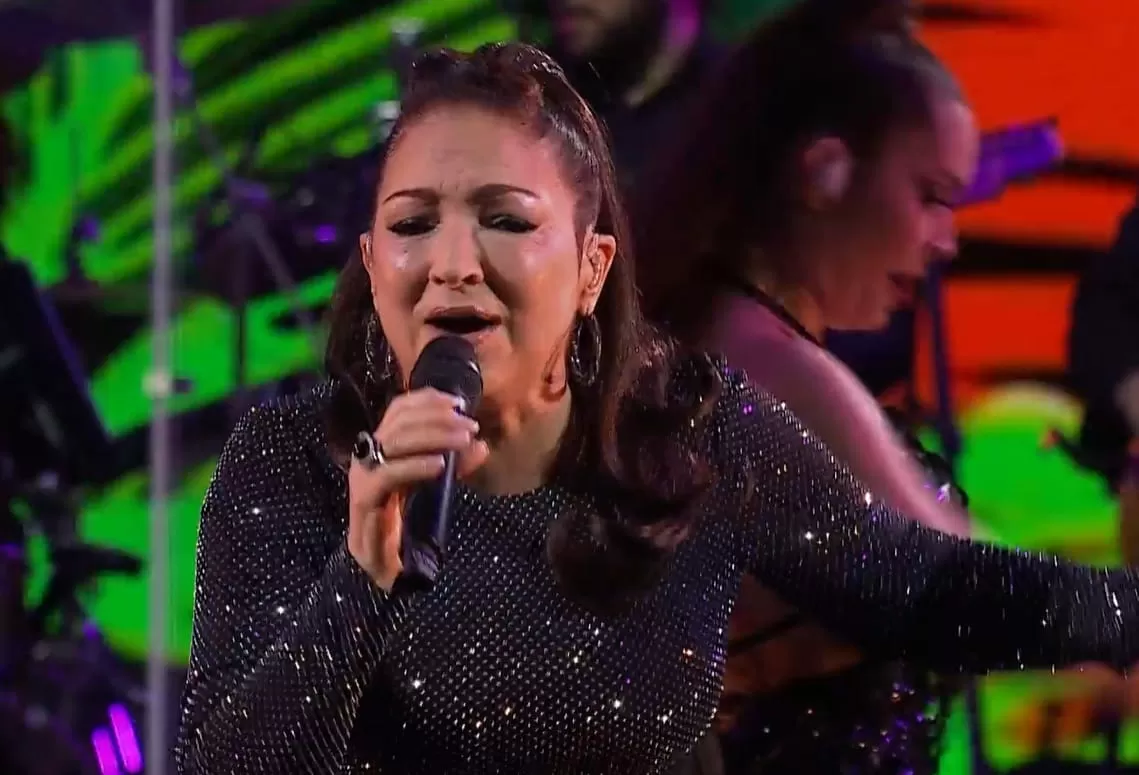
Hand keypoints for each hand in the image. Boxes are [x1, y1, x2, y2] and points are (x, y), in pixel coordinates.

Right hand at [347, 388, 488, 589]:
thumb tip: (481, 445)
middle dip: (438, 418)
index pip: (399, 409)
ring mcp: (363, 475)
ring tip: (462, 440)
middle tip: (469, 426)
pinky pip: (387, 474)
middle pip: (399, 421)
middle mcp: (369, 455)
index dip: (427, 400)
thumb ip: (455, 465)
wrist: (382, 566)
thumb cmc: (406, 524)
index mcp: (383, 447)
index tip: (459, 403)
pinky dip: (415, 465)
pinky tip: (440, 465)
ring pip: (394, 441)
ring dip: (433, 436)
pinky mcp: (363, 498)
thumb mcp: (435, 487)